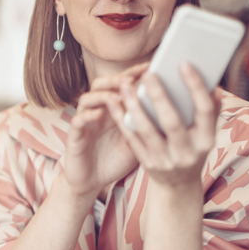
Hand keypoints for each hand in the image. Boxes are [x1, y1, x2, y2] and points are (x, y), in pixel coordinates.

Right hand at [63, 63, 148, 198]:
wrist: (93, 182)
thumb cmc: (116, 159)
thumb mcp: (137, 139)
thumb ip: (147, 123)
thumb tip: (174, 110)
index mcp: (113, 109)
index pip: (120, 83)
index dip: (133, 73)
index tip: (151, 67)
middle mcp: (97, 111)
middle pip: (101, 84)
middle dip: (116, 79)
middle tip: (132, 79)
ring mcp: (84, 123)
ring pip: (87, 98)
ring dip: (103, 95)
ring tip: (119, 95)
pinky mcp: (74, 137)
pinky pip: (77, 121)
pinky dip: (87, 115)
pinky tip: (100, 114)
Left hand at [108, 63, 220, 189]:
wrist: (178, 184)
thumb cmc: (192, 148)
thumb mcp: (205, 133)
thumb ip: (209, 110)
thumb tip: (213, 85)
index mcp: (206, 141)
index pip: (204, 111)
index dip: (195, 87)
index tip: (184, 64)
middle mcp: (186, 153)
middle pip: (172, 122)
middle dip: (160, 97)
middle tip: (149, 74)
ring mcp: (164, 160)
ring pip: (146, 131)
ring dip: (134, 106)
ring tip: (125, 84)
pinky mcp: (146, 163)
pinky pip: (131, 138)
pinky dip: (121, 119)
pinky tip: (114, 101)